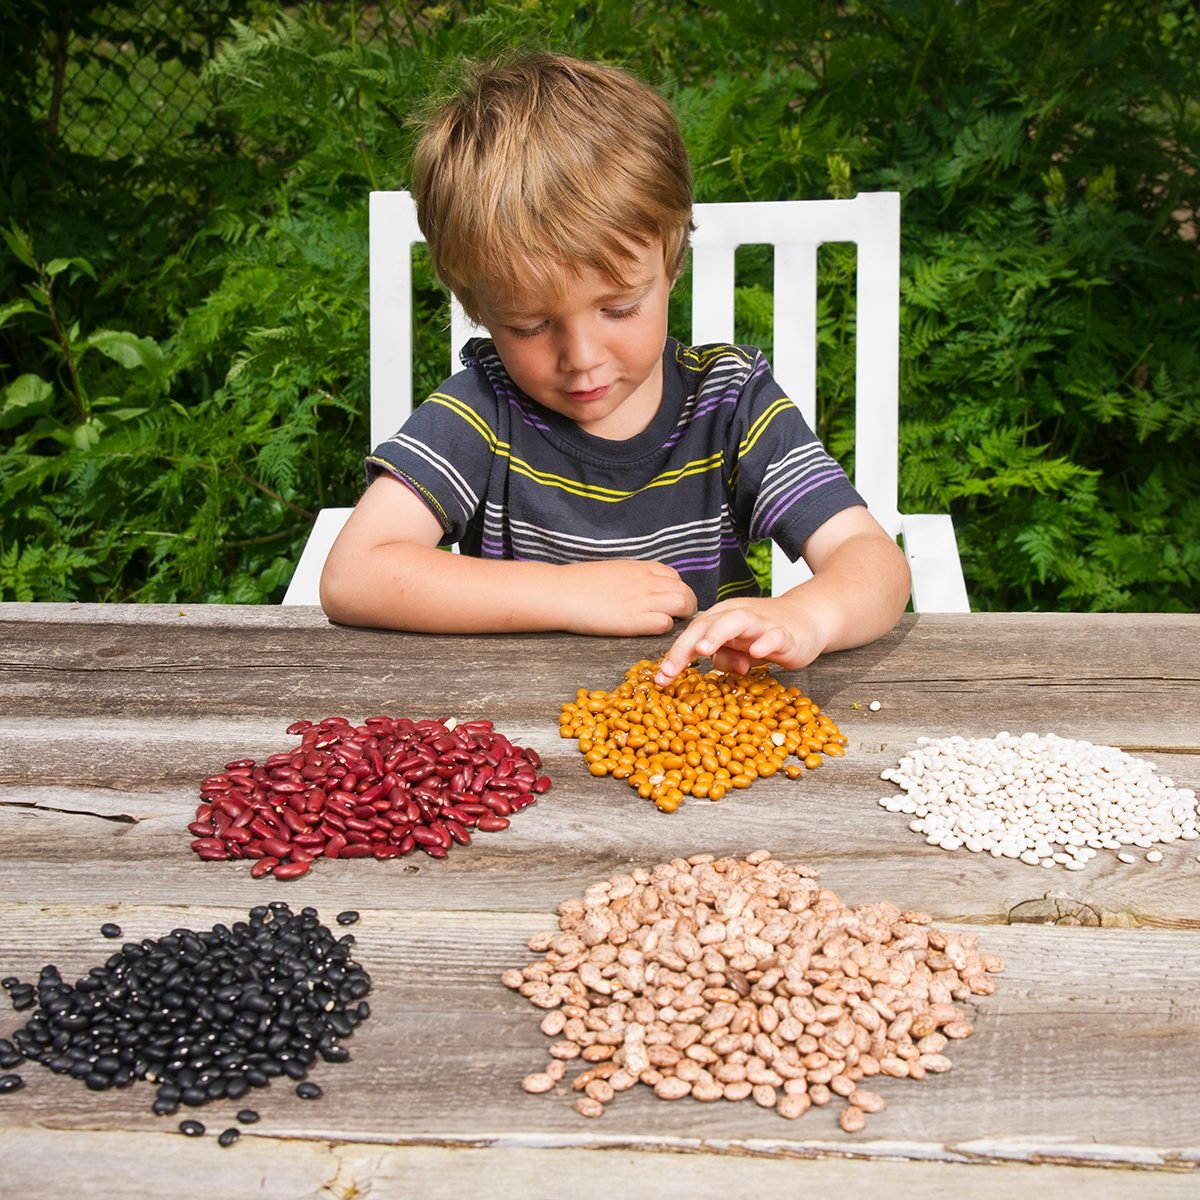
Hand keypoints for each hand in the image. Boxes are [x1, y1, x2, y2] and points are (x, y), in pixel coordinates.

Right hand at [558, 560, 696, 636]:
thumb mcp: (611, 570)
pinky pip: (664, 623)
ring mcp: (640, 600)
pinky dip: (664, 627)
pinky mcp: (632, 620)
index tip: (668, 602)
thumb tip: (641, 586)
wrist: (558, 592)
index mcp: (638, 567)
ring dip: (680, 616)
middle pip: (684, 590)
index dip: (675, 590)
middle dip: (686, 605)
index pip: (673, 576)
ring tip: (668, 625)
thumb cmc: (577, 583)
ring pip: (682, 603)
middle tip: (677, 619)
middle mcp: (644, 581)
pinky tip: (651, 630)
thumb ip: (631, 576)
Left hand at [654, 596, 825, 684]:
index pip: (693, 633)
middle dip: (686, 646)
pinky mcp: (786, 634)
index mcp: (722, 618)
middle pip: (706, 624)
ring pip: (737, 622)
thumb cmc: (766, 633)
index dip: (675, 654)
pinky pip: (774, 636)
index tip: (661, 679)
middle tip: (671, 668)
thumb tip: (712, 666)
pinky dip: (765, 642)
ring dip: (718, 634)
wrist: (808, 618)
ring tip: (703, 649)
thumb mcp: (739, 647)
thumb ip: (724, 655)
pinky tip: (756, 653)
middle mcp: (738, 617)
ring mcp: (762, 624)